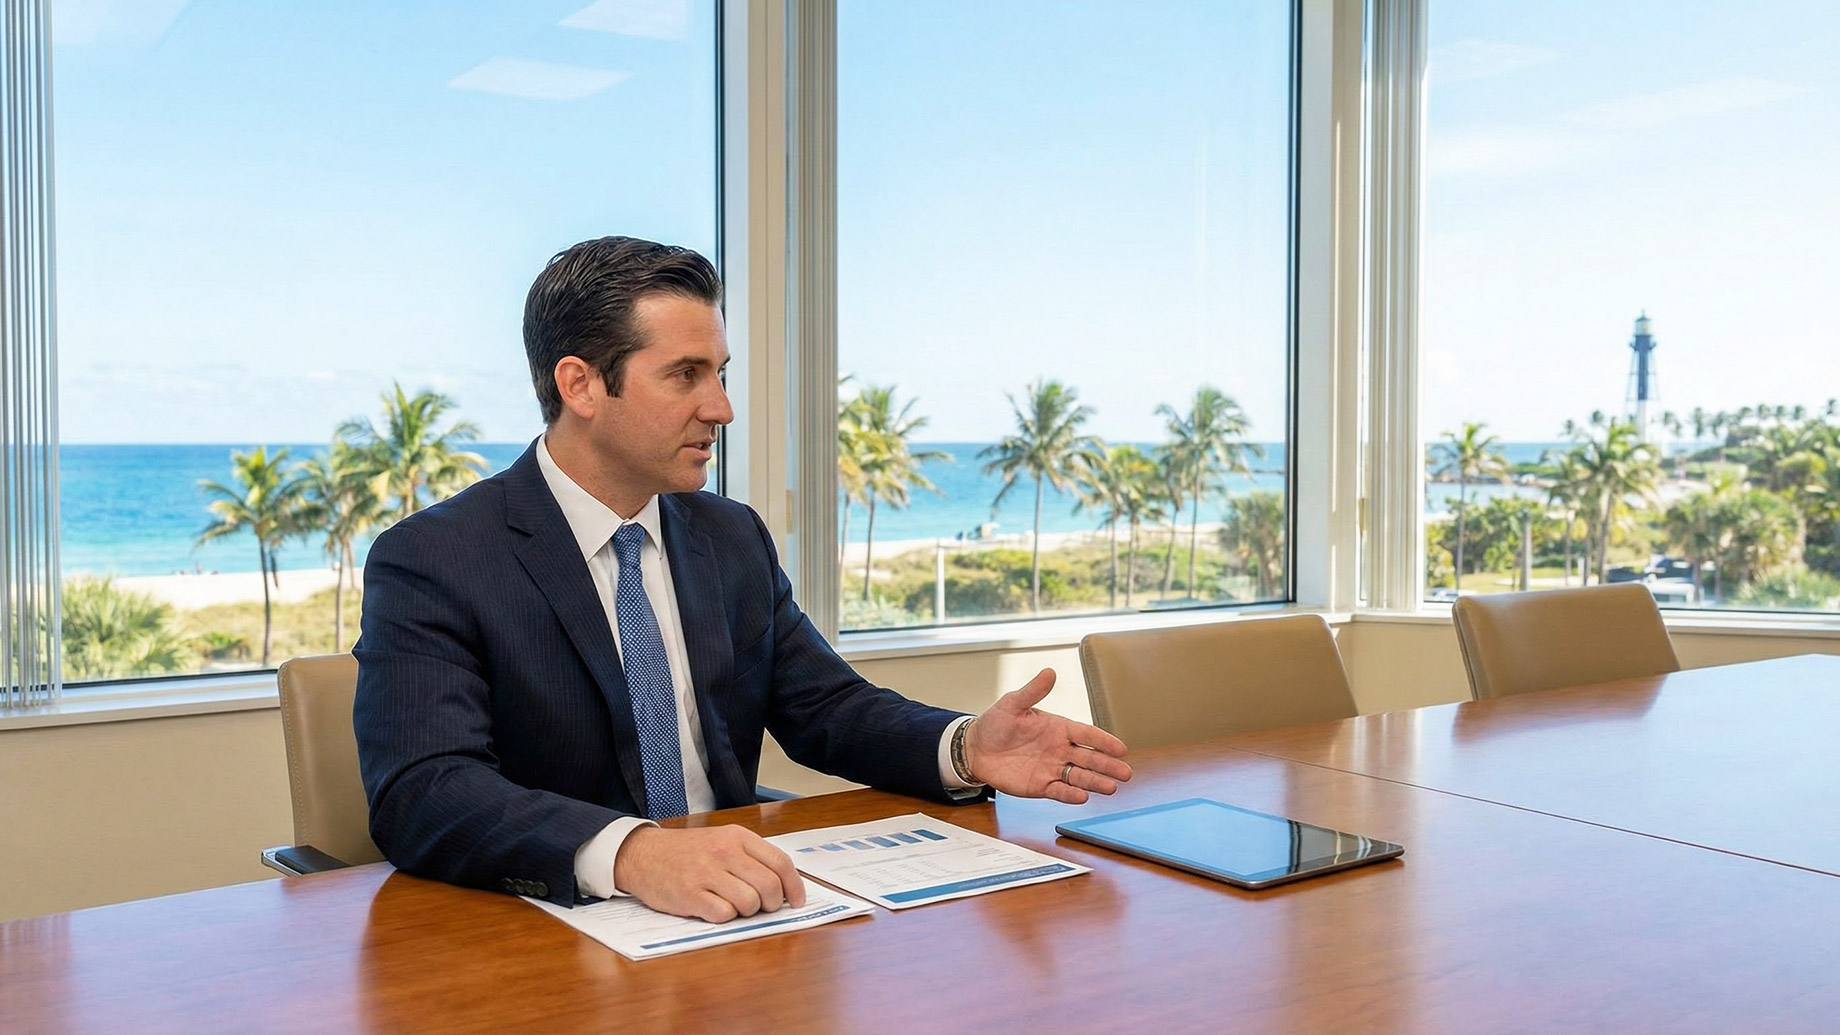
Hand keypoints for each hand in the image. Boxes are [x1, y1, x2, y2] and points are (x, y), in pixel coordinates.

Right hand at [612, 824, 806, 921]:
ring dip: (747, 911)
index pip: (780, 863)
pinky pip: (724, 915)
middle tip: (762, 907)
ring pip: (749, 903)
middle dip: (772, 904)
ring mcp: (707, 873)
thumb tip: (783, 888)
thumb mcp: (722, 840)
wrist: (643, 854)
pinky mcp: (690, 894)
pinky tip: (713, 907)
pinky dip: (725, 917)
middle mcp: (724, 852)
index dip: (794, 887)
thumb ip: (751, 858)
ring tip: (732, 904)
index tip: (796, 902)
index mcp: (737, 837)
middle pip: (769, 887)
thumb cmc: (688, 851)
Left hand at [964, 668, 1131, 803]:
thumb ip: (1033, 691)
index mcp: (1058, 728)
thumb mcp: (1013, 703)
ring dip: (1095, 782)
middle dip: (1108, 765)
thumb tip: (1050, 672)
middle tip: (1126, 773)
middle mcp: (1060, 749)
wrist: (975, 748)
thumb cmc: (996, 723)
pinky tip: (1082, 796)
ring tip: (1111, 788)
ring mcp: (1051, 769)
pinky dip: (1070, 794)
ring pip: (1079, 776)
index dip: (1104, 741)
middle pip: (1089, 758)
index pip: (1087, 734)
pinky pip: (1059, 790)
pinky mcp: (1040, 786)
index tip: (1121, 748)